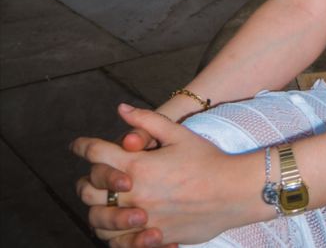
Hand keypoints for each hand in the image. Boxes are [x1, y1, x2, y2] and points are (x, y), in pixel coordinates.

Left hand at [72, 103, 248, 247]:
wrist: (232, 192)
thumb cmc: (206, 160)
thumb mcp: (178, 133)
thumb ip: (147, 120)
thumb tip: (121, 109)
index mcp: (137, 165)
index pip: (96, 153)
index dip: (82, 145)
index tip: (77, 144)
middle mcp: (134, 194)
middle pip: (89, 190)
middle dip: (85, 180)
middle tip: (90, 175)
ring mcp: (141, 219)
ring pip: (98, 221)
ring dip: (95, 210)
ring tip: (102, 203)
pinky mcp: (151, 238)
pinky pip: (118, 243)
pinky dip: (112, 235)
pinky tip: (119, 225)